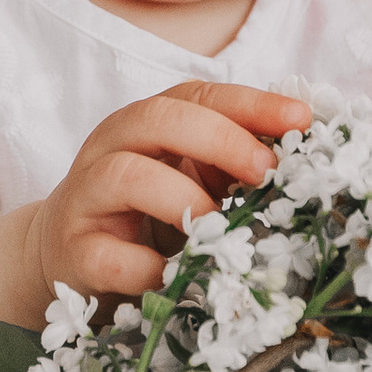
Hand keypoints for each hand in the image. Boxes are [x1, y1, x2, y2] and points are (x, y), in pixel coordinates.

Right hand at [26, 82, 308, 303]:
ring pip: (125, 174)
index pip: (199, 95)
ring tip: (219, 227)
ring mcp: (87, 197)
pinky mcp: (74, 251)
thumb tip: (304, 164)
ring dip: (182, 198)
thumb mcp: (191, 179)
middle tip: (264, 169)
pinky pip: (108, 254)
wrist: (67, 254)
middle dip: (220, 138)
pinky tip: (177, 276)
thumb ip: (234, 165)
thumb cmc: (144, 213)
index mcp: (147, 122)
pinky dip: (147, 268)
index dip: (251, 103)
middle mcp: (112, 147)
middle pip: (158, 118)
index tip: (301, 119)